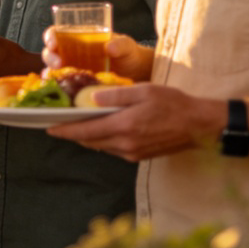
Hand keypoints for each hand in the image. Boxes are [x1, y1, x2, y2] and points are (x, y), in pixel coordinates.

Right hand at [42, 28, 155, 81]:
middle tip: (58, 64)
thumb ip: (119, 44)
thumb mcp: (126, 46)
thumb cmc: (128, 54)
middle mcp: (70, 53)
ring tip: (57, 79)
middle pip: (50, 53)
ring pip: (52, 71)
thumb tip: (109, 47)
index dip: (50, 37)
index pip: (56, 33)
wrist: (137, 74)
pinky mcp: (76, 86)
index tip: (53, 43)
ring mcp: (72, 71)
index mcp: (77, 38)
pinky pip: (62, 87)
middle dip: (50, 57)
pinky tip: (63, 92)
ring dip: (50, 74)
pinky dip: (60, 90)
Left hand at [47, 84, 224, 160]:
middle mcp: (125, 144)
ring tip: (76, 125)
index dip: (64, 131)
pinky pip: (113, 150)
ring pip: (100, 147)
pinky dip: (102, 141)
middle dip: (72, 134)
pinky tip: (101, 129)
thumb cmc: (174, 104)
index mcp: (123, 127)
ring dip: (87, 137)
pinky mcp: (140, 156)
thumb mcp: (143, 91)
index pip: (85, 132)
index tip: (48, 128)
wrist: (200, 126)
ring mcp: (133, 153)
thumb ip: (115, 95)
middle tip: (58, 125)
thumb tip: (91, 98)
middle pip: (89, 141)